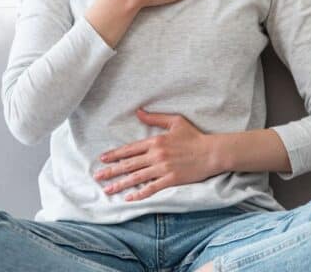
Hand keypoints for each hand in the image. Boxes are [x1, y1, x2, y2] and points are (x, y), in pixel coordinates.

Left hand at [94, 108, 221, 201]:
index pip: (130, 149)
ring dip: (121, 184)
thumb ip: (155, 118)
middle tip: (98, 176)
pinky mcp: (171, 180)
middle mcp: (156, 155)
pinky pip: (152, 188)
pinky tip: (129, 198)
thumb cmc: (194, 136)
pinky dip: (139, 194)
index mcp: (155, 141)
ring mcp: (163, 168)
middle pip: (129, 164)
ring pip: (137, 177)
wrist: (212, 152)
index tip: (103, 159)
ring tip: (108, 189)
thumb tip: (138, 111)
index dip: (115, 154)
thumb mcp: (175, 122)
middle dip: (112, 171)